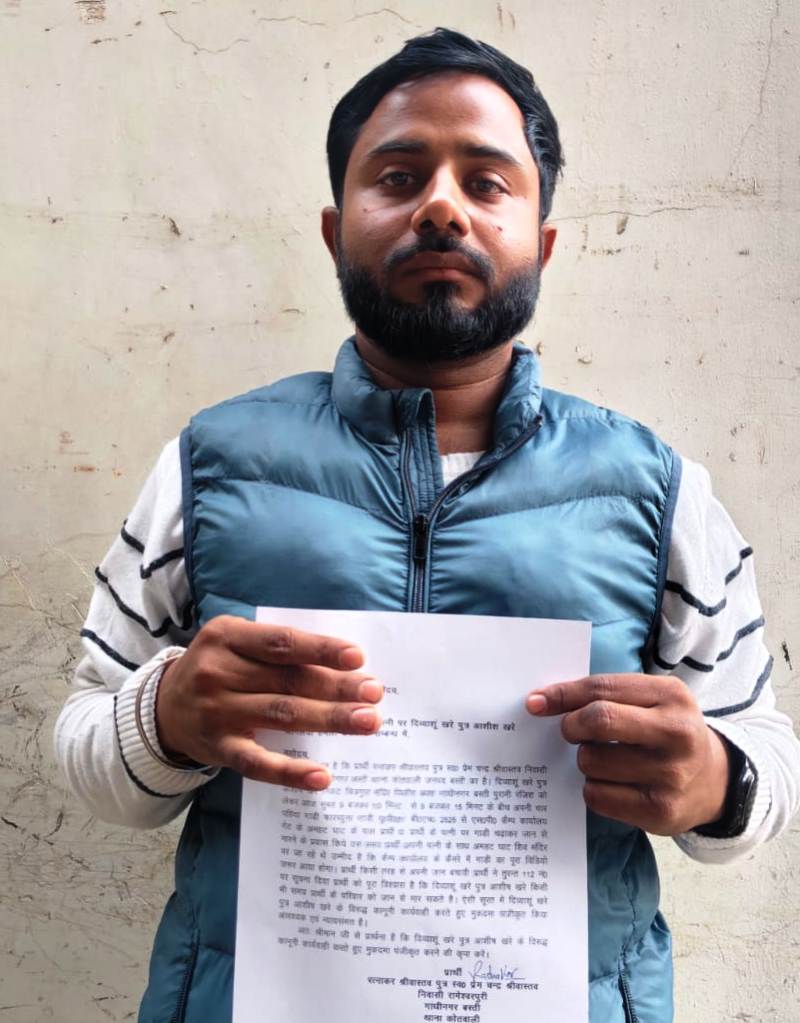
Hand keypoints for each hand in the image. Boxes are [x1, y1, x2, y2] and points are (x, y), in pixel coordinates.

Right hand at [156, 615, 381, 789]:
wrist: (162, 708)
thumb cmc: (217, 668)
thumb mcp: (235, 643)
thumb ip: (277, 648)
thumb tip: (342, 665)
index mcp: (226, 636)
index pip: (281, 642)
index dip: (320, 650)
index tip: (357, 658)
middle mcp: (218, 672)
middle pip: (287, 680)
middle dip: (336, 687)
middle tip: (375, 693)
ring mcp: (216, 713)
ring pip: (281, 716)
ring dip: (328, 720)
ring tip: (366, 722)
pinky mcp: (217, 749)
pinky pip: (257, 763)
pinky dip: (291, 772)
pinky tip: (321, 776)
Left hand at [526, 674, 730, 835]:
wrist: (715, 781)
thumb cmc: (665, 732)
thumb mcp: (650, 701)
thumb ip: (605, 696)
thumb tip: (540, 702)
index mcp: (671, 696)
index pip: (603, 689)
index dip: (563, 695)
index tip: (535, 702)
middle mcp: (677, 733)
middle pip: (599, 720)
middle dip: (572, 726)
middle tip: (570, 732)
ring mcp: (672, 775)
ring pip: (592, 762)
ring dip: (584, 761)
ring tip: (601, 760)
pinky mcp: (662, 811)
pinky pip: (598, 796)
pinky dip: (593, 788)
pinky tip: (611, 784)